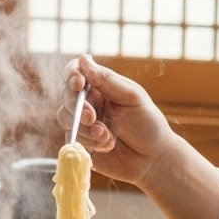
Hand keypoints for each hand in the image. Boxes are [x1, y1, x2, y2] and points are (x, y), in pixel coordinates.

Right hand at [59, 55, 180, 187]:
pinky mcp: (80, 143)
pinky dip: (89, 142)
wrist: (153, 159)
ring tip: (107, 136)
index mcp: (101, 86)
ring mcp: (82, 123)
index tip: (78, 84)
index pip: (76, 72)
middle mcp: (88, 102)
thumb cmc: (148, 124)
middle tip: (92, 118)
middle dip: (77, 107)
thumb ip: (107, 81)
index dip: (71, 75)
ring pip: (65, 118)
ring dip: (85, 128)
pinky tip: (108, 146)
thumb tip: (83, 59)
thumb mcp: (132, 98)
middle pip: (66, 95)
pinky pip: (72, 139)